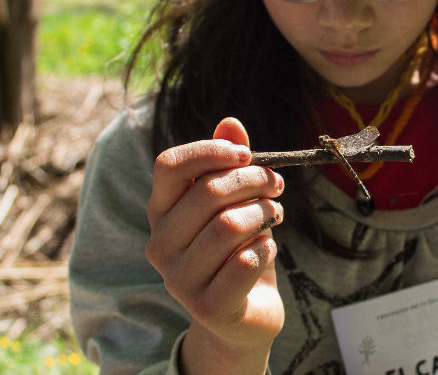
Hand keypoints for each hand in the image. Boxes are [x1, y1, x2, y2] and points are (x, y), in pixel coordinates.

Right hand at [146, 117, 284, 373]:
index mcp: (161, 211)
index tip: (248, 155)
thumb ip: (229, 164)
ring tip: (276, 215)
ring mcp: (178, 279)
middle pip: (208, 193)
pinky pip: (245, 262)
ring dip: (265, 214)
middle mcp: (160, 244)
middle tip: (277, 185)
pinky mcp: (206, 306)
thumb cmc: (237, 249)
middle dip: (254, 181)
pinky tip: (267, 249)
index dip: (210, 151)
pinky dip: (266, 249)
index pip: (169, 165)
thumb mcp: (234, 202)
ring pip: (229, 226)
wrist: (243, 315)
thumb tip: (230, 122)